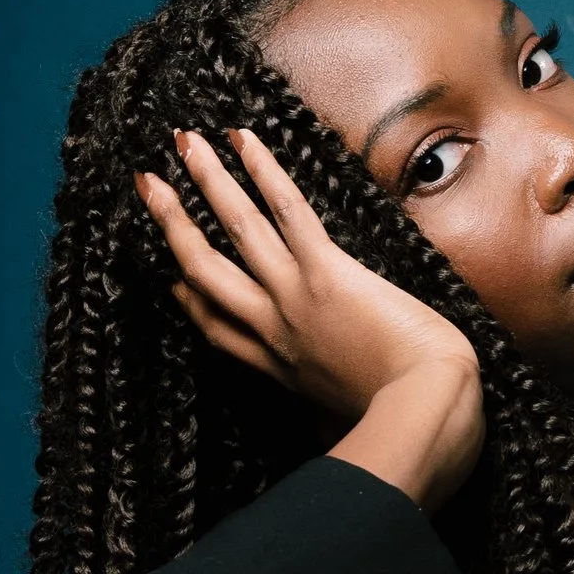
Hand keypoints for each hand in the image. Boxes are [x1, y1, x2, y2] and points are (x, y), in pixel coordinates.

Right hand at [136, 128, 483, 508]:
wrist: (426, 413)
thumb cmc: (408, 425)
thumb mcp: (353, 427)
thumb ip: (336, 421)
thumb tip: (340, 435)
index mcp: (283, 369)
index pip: (219, 329)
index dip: (190, 299)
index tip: (173, 276)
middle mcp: (275, 330)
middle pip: (204, 271)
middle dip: (172, 224)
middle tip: (147, 185)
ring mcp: (294, 298)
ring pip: (236, 228)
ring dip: (206, 181)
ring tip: (181, 141)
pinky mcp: (327, 273)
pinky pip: (286, 211)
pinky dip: (262, 171)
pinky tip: (241, 138)